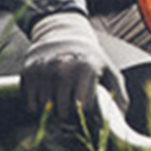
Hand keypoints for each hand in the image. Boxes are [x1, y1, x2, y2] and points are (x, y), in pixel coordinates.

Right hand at [19, 11, 115, 134]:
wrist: (63, 35)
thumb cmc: (89, 57)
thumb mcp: (108, 69)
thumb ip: (119, 91)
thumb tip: (122, 114)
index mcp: (86, 69)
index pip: (84, 107)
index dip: (85, 112)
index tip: (86, 108)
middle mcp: (63, 69)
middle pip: (63, 111)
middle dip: (67, 115)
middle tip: (70, 110)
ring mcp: (44, 70)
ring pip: (46, 108)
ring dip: (52, 111)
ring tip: (59, 103)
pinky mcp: (28, 71)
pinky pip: (31, 103)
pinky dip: (37, 105)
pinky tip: (46, 97)